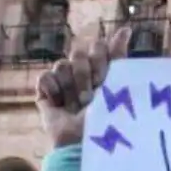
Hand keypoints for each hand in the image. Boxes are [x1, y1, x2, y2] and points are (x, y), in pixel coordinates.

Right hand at [36, 28, 130, 148]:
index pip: (97, 47)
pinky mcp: (45, 94)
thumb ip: (118, 56)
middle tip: (90, 97)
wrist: (84, 141)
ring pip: (61, 64)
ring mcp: (63, 84)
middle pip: (78, 51)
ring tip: (76, 106)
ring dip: (70, 86)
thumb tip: (126, 28)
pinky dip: (52, 91)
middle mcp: (81, 74)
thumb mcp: (117, 83)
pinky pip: (44, 77)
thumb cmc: (108, 117)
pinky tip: (60, 105)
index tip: (103, 80)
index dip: (100, 61)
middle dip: (85, 74)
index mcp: (101, 69)